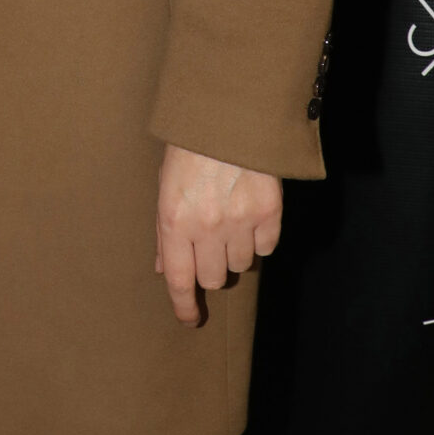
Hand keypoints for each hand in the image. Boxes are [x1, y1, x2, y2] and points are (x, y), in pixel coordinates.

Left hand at [155, 144, 281, 325]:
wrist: (228, 115)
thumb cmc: (189, 150)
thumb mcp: (164, 187)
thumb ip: (164, 232)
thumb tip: (165, 269)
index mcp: (173, 220)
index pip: (179, 280)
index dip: (184, 307)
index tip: (191, 319)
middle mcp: (206, 226)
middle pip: (212, 278)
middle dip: (210, 270)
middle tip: (209, 248)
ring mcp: (240, 220)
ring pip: (241, 265)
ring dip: (234, 253)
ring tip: (230, 223)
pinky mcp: (269, 211)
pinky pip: (266, 247)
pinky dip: (259, 239)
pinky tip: (251, 216)